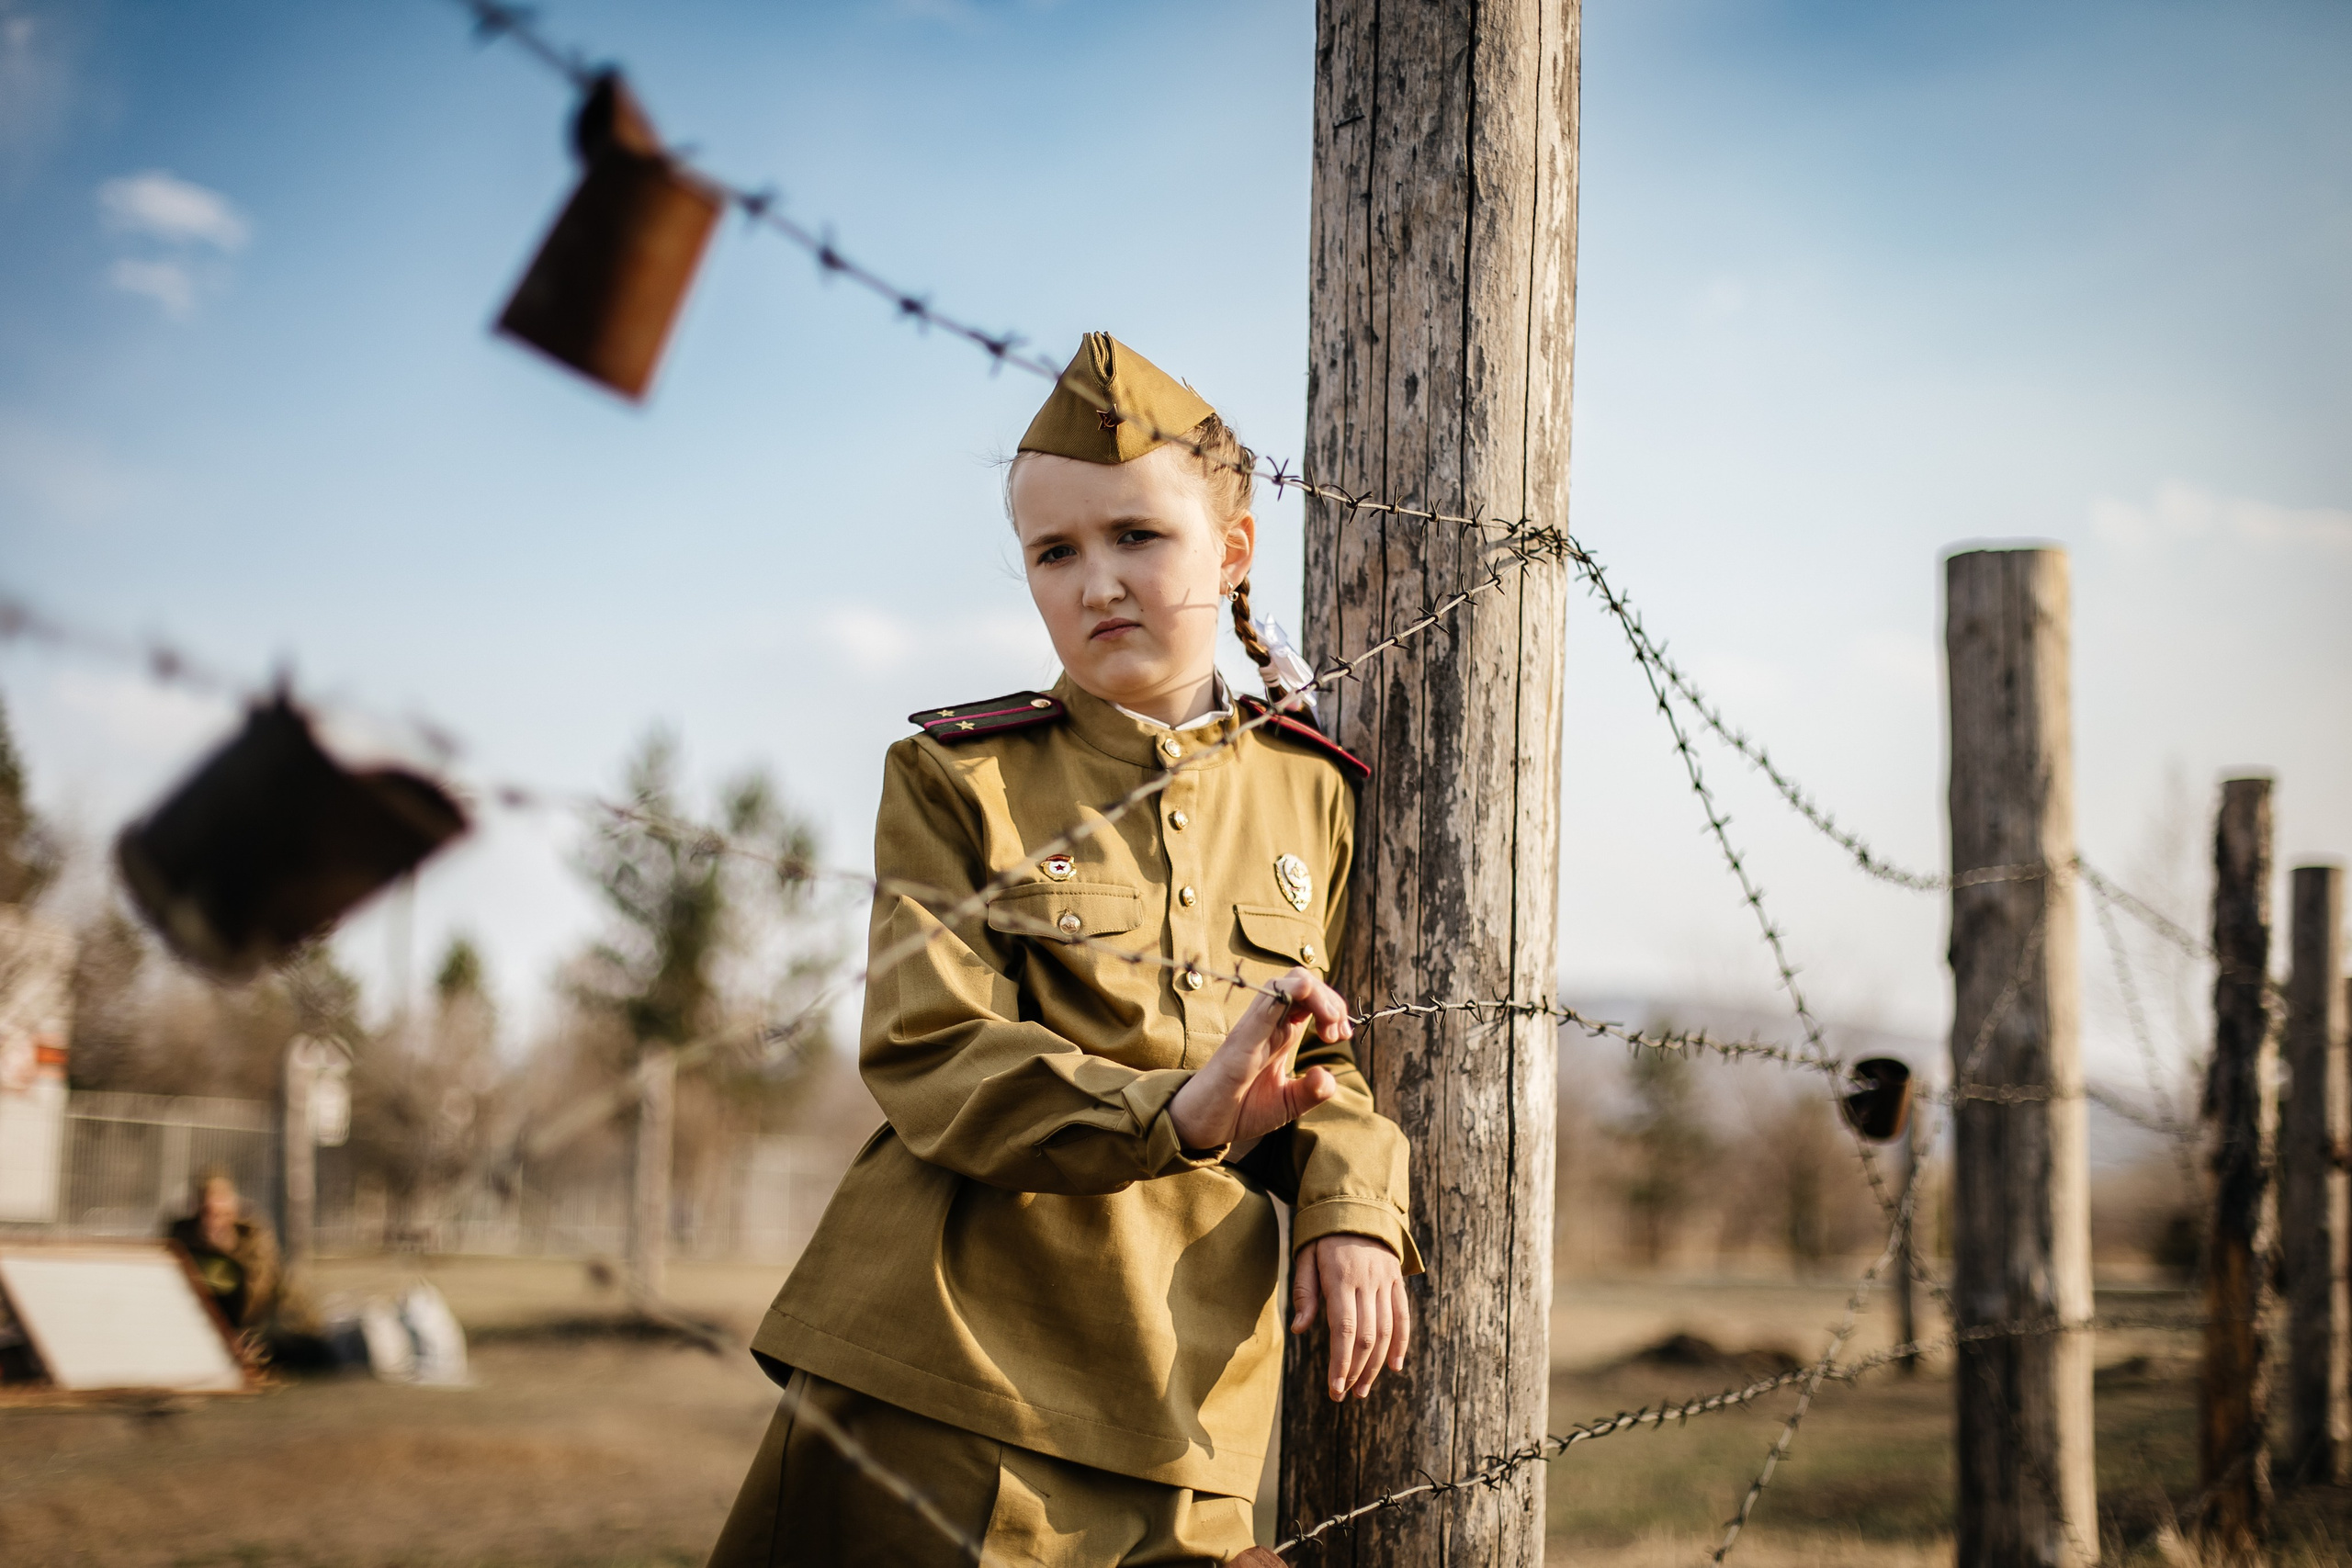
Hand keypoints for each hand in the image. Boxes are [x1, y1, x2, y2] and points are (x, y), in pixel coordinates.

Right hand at [1167, 967, 1347, 1150]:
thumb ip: (1313, 1091)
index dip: (1334, 1007)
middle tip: (1336, 1035)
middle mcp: (1267, 1025)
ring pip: (1281, 986)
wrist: (1202, 1126)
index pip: (1310, 997)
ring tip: (1329, 1029)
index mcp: (1280, 1033)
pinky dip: (1283, 997)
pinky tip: (1302, 995)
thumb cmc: (1240, 1109)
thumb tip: (1328, 1075)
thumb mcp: (1288, 1103)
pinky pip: (1260, 1012)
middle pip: (1300, 981)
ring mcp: (1252, 1031)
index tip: (1340, 1036)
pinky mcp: (1239, 1046)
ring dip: (1316, 996)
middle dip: (1330, 999)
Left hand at [1290, 1232, 1409, 1400]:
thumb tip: (1300, 1330)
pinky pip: (1403, 1316)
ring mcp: (1386, 1281)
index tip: (1334, 1388)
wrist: (1357, 1204)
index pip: (1343, 1329)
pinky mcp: (1397, 1281)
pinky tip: (1394, 1367)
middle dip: (1356, 1371)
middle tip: (1345, 1395)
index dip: (1341, 1362)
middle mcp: (1367, 1281)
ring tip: (1363, 1389)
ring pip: (1387, 1331)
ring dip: (1376, 1365)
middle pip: (1367, 1336)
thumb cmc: (1323, 1235)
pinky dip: (1401, 1344)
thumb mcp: (1306, 1256)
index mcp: (1341, 1277)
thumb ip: (1305, 1293)